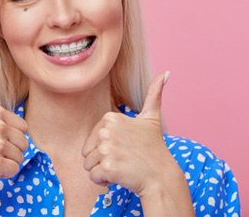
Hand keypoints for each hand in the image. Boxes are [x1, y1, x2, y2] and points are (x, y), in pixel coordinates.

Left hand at [82, 72, 181, 195]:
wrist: (161, 176)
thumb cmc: (154, 147)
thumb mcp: (152, 117)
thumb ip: (154, 94)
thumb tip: (166, 73)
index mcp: (111, 118)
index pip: (94, 137)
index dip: (106, 146)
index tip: (124, 147)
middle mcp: (106, 130)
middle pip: (88, 151)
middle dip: (102, 159)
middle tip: (123, 159)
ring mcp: (106, 148)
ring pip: (88, 165)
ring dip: (102, 171)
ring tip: (121, 167)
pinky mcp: (107, 167)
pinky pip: (93, 177)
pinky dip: (103, 181)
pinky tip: (119, 177)